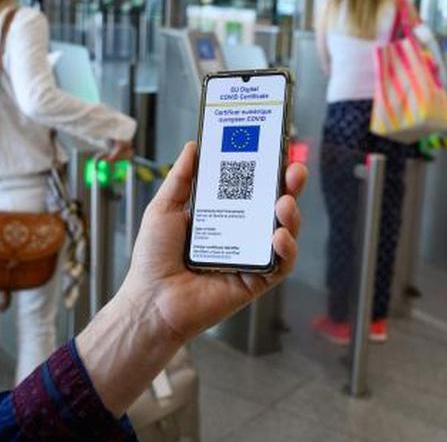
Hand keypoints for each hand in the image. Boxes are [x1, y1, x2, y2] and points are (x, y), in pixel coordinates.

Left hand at [76, 142, 307, 414]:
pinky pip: (280, 265)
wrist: (151, 300)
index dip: (267, 171)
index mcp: (221, 216)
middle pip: (274, 208)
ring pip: (283, 233)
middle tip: (295, 170)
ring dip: (291, 216)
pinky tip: (279, 237)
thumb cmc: (153, 258)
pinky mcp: (255, 282)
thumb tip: (194, 146)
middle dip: (289, 187)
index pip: (250, 189)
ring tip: (284, 202)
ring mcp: (250, 259)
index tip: (277, 150)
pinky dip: (286, 249)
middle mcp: (239, 235)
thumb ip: (181, 178)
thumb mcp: (164, 208)